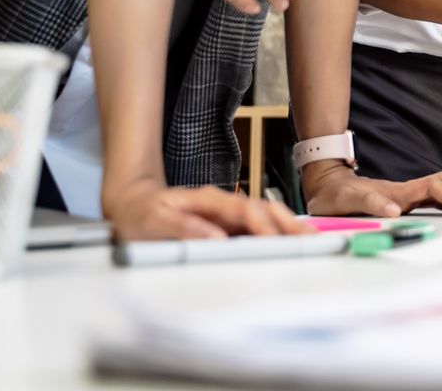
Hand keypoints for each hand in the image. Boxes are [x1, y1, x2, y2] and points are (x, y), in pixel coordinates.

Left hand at [105, 181, 312, 240]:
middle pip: (261, 209)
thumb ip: (183, 228)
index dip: (260, 223)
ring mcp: (225, 213)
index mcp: (206, 199)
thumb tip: (216, 238)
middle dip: (286, 223)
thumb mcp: (154, 222)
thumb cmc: (140, 215)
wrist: (132, 205)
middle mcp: (221, 203)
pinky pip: (256, 227)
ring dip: (286, 227)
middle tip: (308, 238)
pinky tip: (290, 242)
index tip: (273, 239)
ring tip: (309, 241)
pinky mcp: (226, 224)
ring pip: (263, 217)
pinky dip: (276, 233)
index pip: (241, 210)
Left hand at [302, 162, 441, 217]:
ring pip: (440, 189)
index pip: (433, 188)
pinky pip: (431, 197)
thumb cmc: (335, 194)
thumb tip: (395, 211)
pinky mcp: (402, 199)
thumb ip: (371, 203)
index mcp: (396, 192)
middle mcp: (405, 191)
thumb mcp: (347, 200)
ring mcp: (405, 194)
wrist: (326, 185)